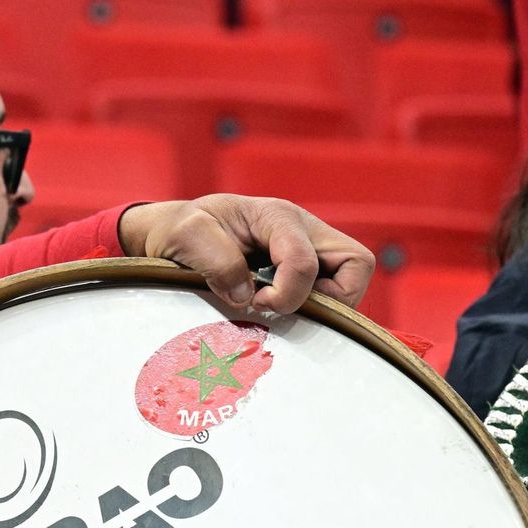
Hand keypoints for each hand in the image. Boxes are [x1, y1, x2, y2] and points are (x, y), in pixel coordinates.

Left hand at [117, 196, 374, 313]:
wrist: (172, 234)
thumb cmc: (180, 230)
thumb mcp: (187, 235)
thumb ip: (217, 261)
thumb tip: (248, 296)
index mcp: (275, 216)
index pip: (305, 259)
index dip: (287, 292)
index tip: (255, 303)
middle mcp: (303, 230)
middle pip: (356, 264)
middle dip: (330, 298)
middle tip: (287, 311)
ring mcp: (309, 250)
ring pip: (351, 279)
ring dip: (325, 304)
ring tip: (284, 311)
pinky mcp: (305, 271)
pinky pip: (333, 292)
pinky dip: (316, 308)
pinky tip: (281, 312)